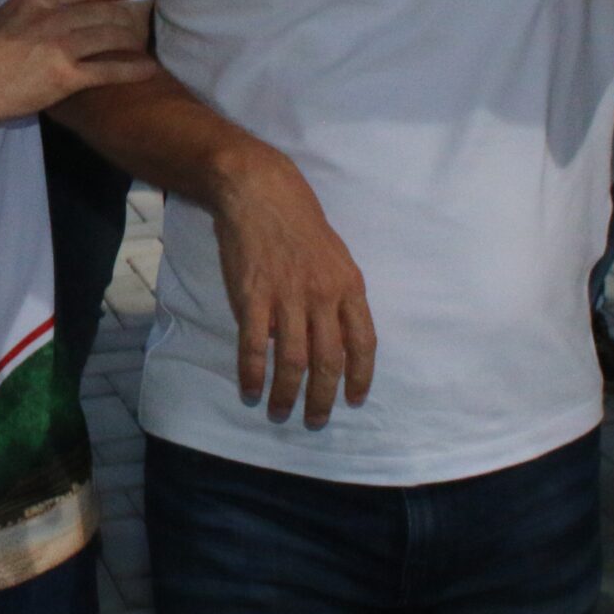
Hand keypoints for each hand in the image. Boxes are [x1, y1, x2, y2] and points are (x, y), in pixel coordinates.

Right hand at [0, 0, 156, 131]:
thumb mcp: (6, 17)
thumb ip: (34, 10)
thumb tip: (57, 8)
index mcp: (36, 1)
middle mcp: (53, 19)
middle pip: (100, 13)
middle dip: (123, 18)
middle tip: (136, 25)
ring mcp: (61, 46)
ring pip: (109, 37)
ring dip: (129, 42)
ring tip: (140, 46)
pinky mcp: (67, 76)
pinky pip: (109, 70)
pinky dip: (132, 69)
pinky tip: (147, 70)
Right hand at [209, 142, 375, 428]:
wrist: (260, 193)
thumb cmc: (300, 222)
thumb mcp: (335, 256)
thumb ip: (336, 295)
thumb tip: (329, 333)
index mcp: (348, 286)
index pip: (363, 342)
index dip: (361, 376)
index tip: (355, 399)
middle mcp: (322, 296)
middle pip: (328, 360)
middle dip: (323, 398)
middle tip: (315, 421)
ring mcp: (287, 297)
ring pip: (293, 360)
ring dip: (288, 393)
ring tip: (281, 412)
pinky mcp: (253, 296)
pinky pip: (255, 345)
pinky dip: (253, 373)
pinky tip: (250, 389)